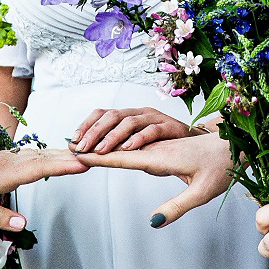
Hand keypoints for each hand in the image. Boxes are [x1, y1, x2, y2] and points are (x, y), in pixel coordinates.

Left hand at [0, 143, 86, 231]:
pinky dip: (41, 157)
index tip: (88, 163)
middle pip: (42, 158)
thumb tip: (24, 224)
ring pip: (34, 156)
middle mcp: (2, 163)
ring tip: (78, 155)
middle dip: (68, 157)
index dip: (64, 166)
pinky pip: (24, 158)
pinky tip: (41, 158)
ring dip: (56, 154)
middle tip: (97, 154)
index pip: (39, 168)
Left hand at [70, 106, 199, 153]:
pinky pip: (152, 130)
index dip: (86, 125)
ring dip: (113, 136)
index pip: (101, 114)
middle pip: (112, 116)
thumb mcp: (134, 148)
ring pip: (129, 121)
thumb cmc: (162, 147)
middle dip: (94, 132)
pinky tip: (129, 149)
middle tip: (82, 148)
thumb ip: (116, 148)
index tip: (72, 141)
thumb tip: (86, 155)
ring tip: (101, 150)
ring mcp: (154, 117)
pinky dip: (139, 139)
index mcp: (128, 115)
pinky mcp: (169, 126)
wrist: (196, 147)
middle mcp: (139, 113)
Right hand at [75, 131, 232, 226]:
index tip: (80, 155)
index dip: (101, 157)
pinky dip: (117, 146)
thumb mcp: (202, 193)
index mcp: (162, 156)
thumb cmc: (221, 168)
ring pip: (125, 145)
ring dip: (103, 145)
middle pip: (119, 148)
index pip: (125, 157)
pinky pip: (134, 146)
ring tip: (80, 148)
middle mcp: (157, 148)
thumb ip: (177, 207)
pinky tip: (109, 148)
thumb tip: (153, 222)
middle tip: (68, 150)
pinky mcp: (163, 147)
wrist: (236, 145)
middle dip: (94, 149)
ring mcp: (159, 146)